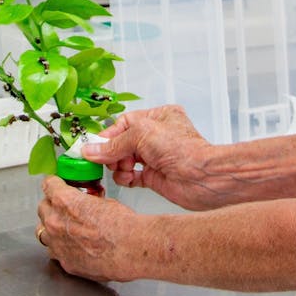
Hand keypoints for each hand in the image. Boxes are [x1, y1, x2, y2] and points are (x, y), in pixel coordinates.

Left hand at [37, 177, 137, 282]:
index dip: (54, 184)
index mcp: (64, 201)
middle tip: (63, 207)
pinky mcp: (65, 263)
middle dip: (52, 206)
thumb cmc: (122, 225)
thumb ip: (86, 202)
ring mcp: (58, 245)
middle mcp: (55, 222)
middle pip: (42, 208)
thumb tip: (88, 205)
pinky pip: (54, 252)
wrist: (131, 249)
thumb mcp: (104, 201)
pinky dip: (61, 247)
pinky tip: (73, 246)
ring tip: (66, 228)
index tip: (55, 185)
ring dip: (52, 228)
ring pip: (43, 232)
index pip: (48, 185)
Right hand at [82, 106, 217, 210]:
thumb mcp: (142, 135)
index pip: (124, 123)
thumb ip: (114, 144)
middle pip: (122, 142)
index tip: (92, 146)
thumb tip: (92, 150)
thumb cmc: (184, 150)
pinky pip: (131, 176)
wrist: (203, 178)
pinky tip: (127, 178)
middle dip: (112, 152)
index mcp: (158, 117)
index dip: (108, 135)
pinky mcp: (155, 176)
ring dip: (118, 166)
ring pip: (124, 160)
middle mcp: (157, 136)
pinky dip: (125, 178)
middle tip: (106, 160)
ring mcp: (155, 157)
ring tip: (122, 169)